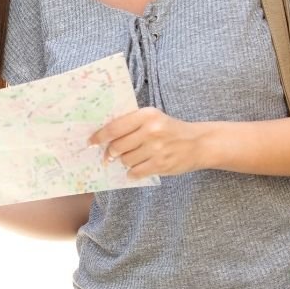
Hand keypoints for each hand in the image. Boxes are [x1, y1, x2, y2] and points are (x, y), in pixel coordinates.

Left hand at [89, 107, 208, 178]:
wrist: (199, 143)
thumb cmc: (170, 129)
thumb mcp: (153, 118)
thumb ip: (131, 123)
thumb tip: (104, 135)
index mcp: (147, 115)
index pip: (115, 127)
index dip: (99, 136)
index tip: (90, 142)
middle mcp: (151, 131)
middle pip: (118, 146)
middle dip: (110, 152)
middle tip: (109, 155)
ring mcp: (156, 149)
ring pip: (126, 160)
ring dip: (124, 162)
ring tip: (131, 158)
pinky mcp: (161, 164)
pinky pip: (136, 172)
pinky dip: (132, 173)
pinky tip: (134, 170)